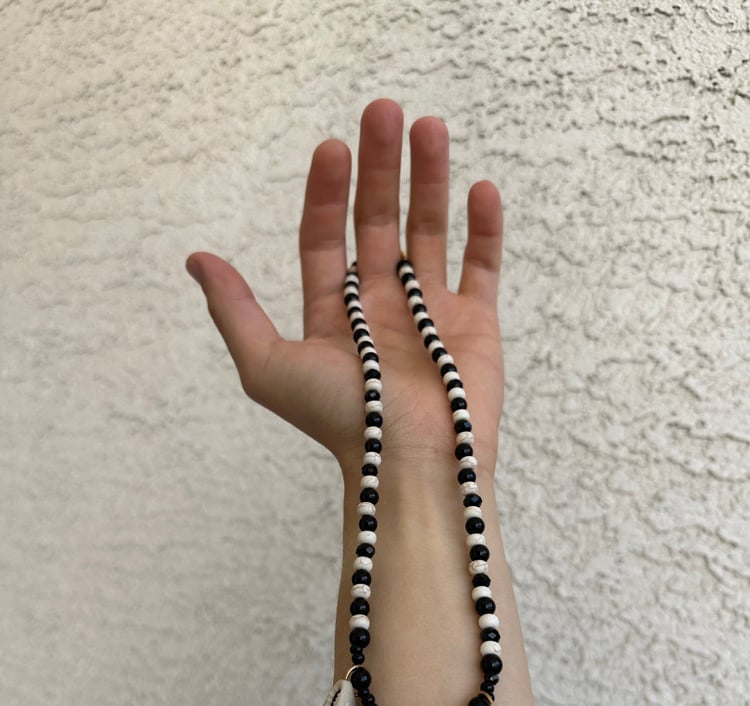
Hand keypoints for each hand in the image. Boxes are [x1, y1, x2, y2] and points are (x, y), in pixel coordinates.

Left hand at [186, 99, 504, 475]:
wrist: (413, 463)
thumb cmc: (341, 420)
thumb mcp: (269, 366)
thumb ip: (236, 310)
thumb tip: (195, 258)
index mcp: (333, 313)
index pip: (325, 239)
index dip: (326, 193)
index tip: (333, 148)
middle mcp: (379, 306)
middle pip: (378, 222)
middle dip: (381, 167)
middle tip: (384, 110)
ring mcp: (429, 313)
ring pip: (429, 232)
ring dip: (430, 180)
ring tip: (429, 127)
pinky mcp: (474, 325)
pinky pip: (480, 268)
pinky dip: (483, 231)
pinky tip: (481, 189)